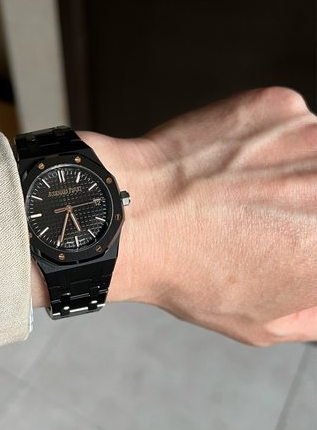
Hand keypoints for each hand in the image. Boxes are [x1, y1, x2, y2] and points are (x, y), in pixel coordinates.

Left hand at [31, 87, 316, 345]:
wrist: (132, 214)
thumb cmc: (189, 274)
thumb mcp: (263, 324)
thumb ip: (315, 312)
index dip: (311, 243)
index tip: (302, 241)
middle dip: (308, 208)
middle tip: (273, 219)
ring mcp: (312, 135)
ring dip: (299, 171)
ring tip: (245, 194)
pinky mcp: (279, 104)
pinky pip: (293, 123)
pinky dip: (270, 143)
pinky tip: (232, 166)